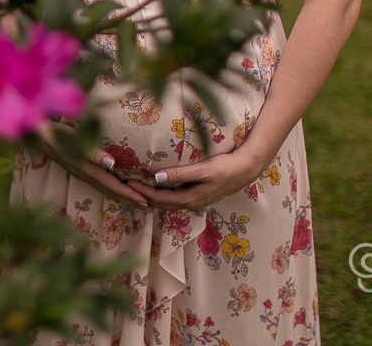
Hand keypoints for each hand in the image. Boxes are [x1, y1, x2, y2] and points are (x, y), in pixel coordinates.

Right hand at [35, 123, 152, 212]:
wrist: (34, 132)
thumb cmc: (55, 132)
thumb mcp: (73, 141)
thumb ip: (92, 153)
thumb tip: (113, 164)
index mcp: (87, 170)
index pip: (114, 186)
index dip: (130, 195)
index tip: (147, 202)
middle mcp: (85, 174)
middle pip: (112, 191)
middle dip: (131, 200)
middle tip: (150, 208)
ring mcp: (81, 172)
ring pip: (106, 188)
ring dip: (123, 195)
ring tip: (138, 200)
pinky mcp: (77, 167)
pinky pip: (99, 182)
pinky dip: (112, 186)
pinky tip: (116, 184)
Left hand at [127, 149, 261, 211]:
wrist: (245, 170)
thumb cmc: (224, 168)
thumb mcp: (202, 170)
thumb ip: (179, 174)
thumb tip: (156, 178)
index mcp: (190, 199)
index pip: (160, 199)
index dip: (143, 192)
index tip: (128, 183)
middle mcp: (191, 203)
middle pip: (161, 204)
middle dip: (143, 196)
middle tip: (126, 186)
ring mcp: (195, 200)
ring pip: (168, 202)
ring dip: (152, 196)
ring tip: (137, 188)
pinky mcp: (198, 195)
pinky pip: (175, 198)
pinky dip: (162, 194)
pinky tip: (156, 188)